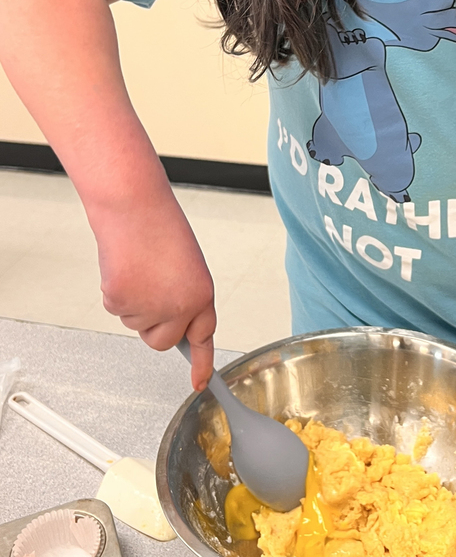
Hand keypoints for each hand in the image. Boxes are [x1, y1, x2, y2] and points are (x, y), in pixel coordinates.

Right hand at [90, 192, 215, 391]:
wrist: (134, 207)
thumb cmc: (160, 227)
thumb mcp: (186, 266)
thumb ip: (183, 296)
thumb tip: (173, 320)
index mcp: (202, 294)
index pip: (204, 338)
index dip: (202, 364)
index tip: (201, 383)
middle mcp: (180, 306)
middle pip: (162, 340)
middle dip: (155, 323)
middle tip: (151, 287)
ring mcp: (150, 308)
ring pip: (137, 324)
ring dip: (135, 301)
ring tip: (140, 267)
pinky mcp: (121, 302)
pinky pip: (117, 310)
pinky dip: (117, 292)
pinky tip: (125, 267)